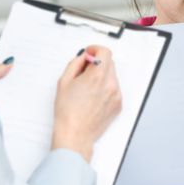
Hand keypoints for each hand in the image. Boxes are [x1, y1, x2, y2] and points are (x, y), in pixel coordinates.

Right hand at [51, 46, 121, 161]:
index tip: (89, 54)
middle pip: (109, 63)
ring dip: (102, 76)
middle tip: (84, 72)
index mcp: (97, 75)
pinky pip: (114, 89)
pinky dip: (106, 88)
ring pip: (112, 76)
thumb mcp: (64, 81)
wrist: (75, 134)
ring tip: (87, 89)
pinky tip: (93, 98)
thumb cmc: (67, 111)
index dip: (96, 50)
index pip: (105, 52)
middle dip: (98, 63)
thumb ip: (76, 63)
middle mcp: (110, 83)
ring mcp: (117, 95)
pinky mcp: (119, 104)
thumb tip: (84, 57)